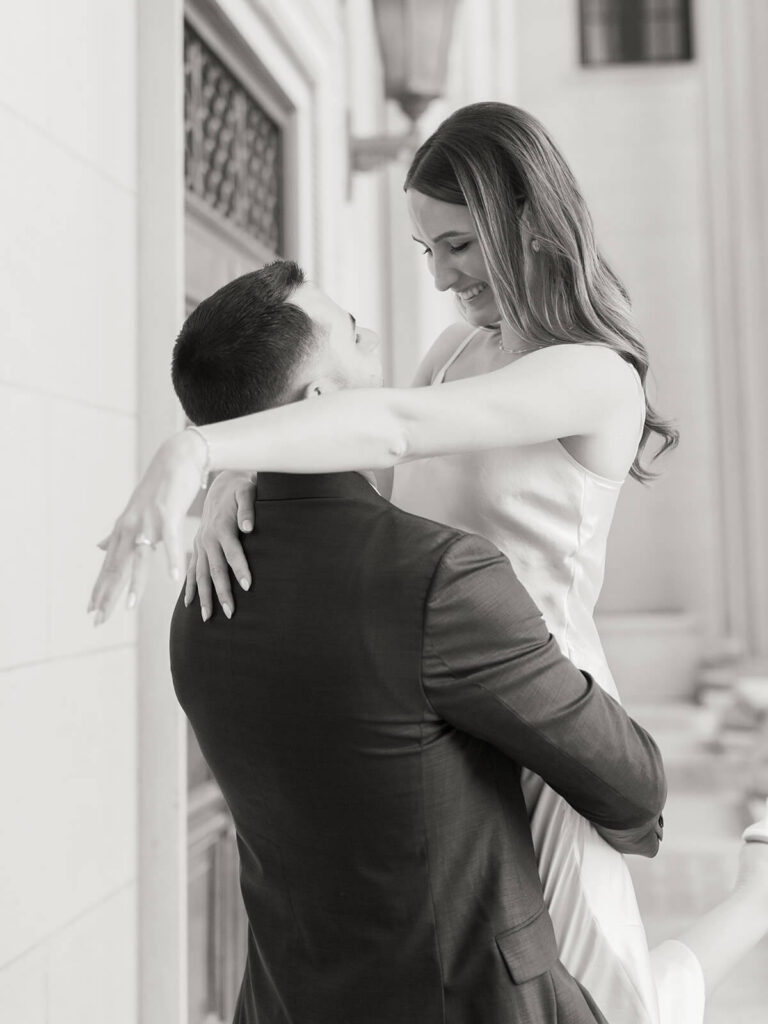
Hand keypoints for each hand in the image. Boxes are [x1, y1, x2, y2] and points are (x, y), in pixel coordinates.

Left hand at [88, 430, 207, 623]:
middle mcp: (130, 528)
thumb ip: (117, 532)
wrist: (178, 457)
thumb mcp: (135, 513)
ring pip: (138, 559)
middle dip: (106, 595)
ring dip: (134, 584)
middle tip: (96, 620)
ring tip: (128, 608)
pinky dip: (172, 560)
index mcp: (124, 530)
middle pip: (116, 568)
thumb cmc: (161, 486)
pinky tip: (174, 578)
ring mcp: (148, 522)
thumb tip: (99, 546)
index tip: (90, 610)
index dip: (99, 588)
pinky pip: (171, 542)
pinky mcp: (168, 514)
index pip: (108, 566)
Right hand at [184, 471, 255, 620]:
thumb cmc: (240, 488)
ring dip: (204, 596)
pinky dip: (190, 587)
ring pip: (200, 574)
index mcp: (222, 527)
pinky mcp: (198, 546)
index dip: (240, 569)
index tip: (248, 586)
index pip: (233, 552)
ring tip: (208, 618)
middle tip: (230, 613)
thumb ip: (248, 508)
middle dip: (222, 592)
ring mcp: (200, 544)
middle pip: (215, 570)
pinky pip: (192, 570)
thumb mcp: (247, 492)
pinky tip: (189, 605)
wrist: (223, 483)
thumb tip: (248, 527)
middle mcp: (208, 538)